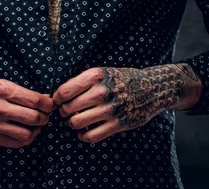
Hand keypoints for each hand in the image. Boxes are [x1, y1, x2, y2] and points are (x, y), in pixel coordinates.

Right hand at [0, 76, 54, 147]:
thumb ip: (18, 91)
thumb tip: (41, 98)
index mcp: (2, 90)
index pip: (34, 100)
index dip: (48, 104)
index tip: (50, 104)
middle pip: (33, 117)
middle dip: (45, 117)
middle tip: (45, 115)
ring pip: (27, 133)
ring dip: (36, 130)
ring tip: (36, 125)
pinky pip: (15, 142)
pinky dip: (25, 139)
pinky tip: (26, 132)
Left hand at [52, 65, 188, 143]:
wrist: (152, 88)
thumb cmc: (122, 79)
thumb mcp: (103, 72)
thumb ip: (83, 81)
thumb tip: (59, 94)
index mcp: (96, 76)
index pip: (64, 91)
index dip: (57, 99)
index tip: (58, 101)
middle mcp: (101, 92)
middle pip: (68, 108)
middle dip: (64, 112)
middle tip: (67, 112)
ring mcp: (110, 109)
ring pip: (76, 122)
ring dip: (73, 124)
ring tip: (76, 121)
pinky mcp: (118, 124)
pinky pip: (91, 136)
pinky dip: (83, 136)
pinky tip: (84, 132)